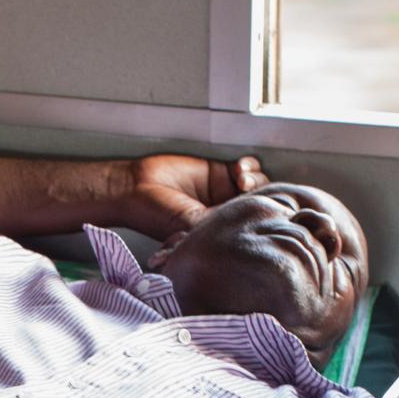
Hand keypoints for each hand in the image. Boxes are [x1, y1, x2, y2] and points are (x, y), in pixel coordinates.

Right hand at [123, 153, 267, 241]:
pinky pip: (246, 167)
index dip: (262, 215)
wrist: (136, 187)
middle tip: (247, 189)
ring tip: (241, 178)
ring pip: (257, 184)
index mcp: (221, 231)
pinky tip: (238, 168)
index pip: (252, 223)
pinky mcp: (219, 171)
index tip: (261, 208)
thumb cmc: (156, 215)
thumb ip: (217, 223)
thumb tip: (249, 221)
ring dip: (256, 179)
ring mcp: (224, 192)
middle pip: (260, 203)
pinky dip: (248, 166)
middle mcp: (225, 212)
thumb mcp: (190, 225)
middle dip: (261, 195)